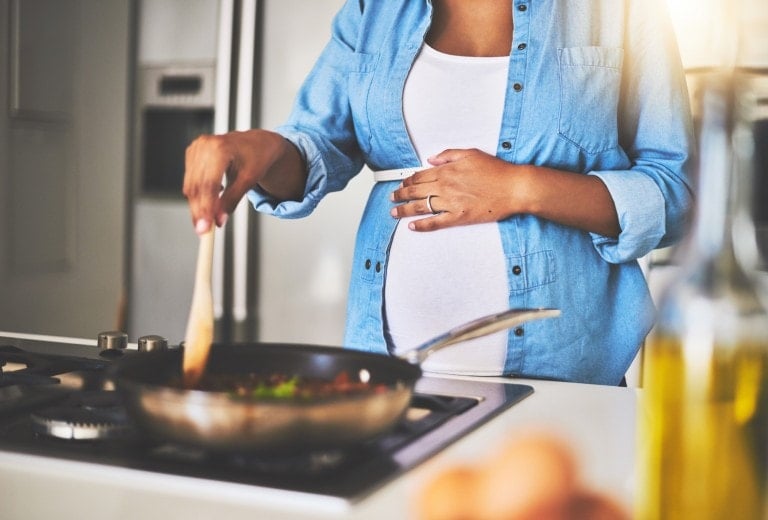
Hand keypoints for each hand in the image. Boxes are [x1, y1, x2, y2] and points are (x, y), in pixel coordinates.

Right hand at [183, 129, 299, 234]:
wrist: (257, 143)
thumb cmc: (256, 158)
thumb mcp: (248, 180)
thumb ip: (232, 200)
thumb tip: (219, 220)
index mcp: (221, 148)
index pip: (208, 183)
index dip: (206, 207)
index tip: (206, 227)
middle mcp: (205, 145)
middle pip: (196, 186)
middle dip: (199, 211)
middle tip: (203, 231)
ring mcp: (196, 148)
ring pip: (190, 185)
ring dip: (196, 206)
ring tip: (208, 220)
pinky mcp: (192, 153)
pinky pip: (190, 180)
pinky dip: (197, 195)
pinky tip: (210, 200)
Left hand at [389, 148, 526, 231]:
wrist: (513, 188)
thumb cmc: (496, 171)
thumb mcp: (471, 154)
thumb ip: (448, 155)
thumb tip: (432, 159)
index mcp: (447, 171)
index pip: (420, 176)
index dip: (407, 181)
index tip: (401, 183)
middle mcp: (445, 187)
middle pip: (415, 191)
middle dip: (400, 195)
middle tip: (392, 197)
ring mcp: (450, 203)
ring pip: (420, 207)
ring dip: (404, 210)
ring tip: (394, 212)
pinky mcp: (458, 217)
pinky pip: (435, 223)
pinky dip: (421, 225)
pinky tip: (412, 226)